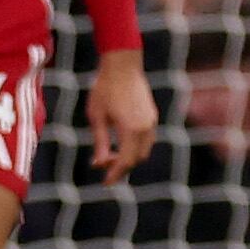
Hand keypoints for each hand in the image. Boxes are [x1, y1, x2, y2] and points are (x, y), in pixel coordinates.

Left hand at [85, 50, 157, 184]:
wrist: (122, 65)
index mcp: (131, 129)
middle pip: (136, 159)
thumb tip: (99, 164)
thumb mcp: (97, 117)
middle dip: (121, 167)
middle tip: (103, 168)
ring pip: (144, 150)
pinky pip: (147, 139)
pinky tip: (121, 144)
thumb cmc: (104, 89)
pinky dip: (136, 147)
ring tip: (111, 156)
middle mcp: (145, 127)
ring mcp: (151, 121)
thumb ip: (100, 142)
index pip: (125, 161)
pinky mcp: (152, 115)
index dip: (115, 174)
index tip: (105, 184)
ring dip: (130, 157)